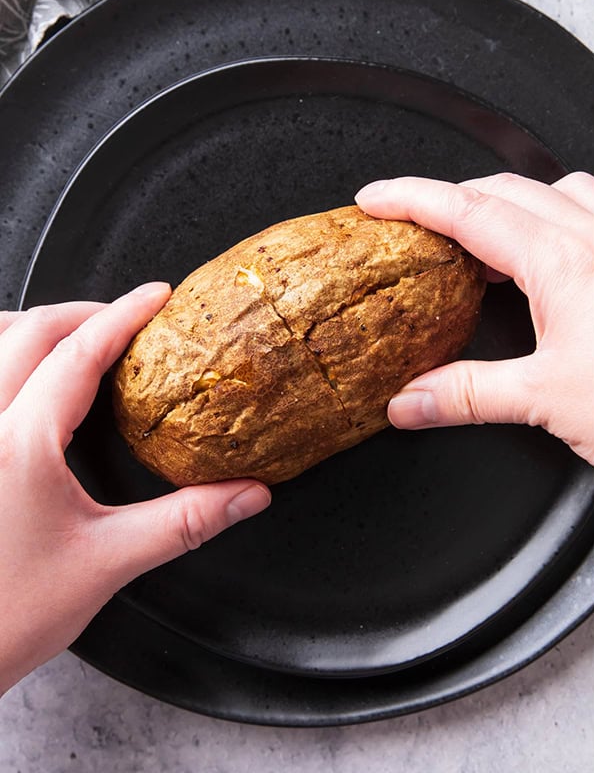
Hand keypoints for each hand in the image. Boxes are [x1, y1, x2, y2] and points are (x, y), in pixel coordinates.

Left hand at [0, 283, 270, 693]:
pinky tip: (15, 377)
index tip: (156, 297)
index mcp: (18, 445)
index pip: (78, 353)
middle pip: (27, 331)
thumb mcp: (106, 564)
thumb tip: (247, 494)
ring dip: (29, 327)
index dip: (123, 315)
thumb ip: (184, 521)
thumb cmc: (1, 617)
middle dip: (82, 311)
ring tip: (70, 335)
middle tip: (126, 316)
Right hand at [356, 172, 593, 464]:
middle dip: (458, 196)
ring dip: (517, 202)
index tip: (377, 199)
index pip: (473, 211)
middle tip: (418, 220)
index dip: (415, 199)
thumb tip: (409, 401)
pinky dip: (559, 220)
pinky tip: (550, 253)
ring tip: (482, 230)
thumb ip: (468, 395)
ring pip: (564, 193)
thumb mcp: (542, 403)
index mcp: (564, 267)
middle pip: (514, 192)